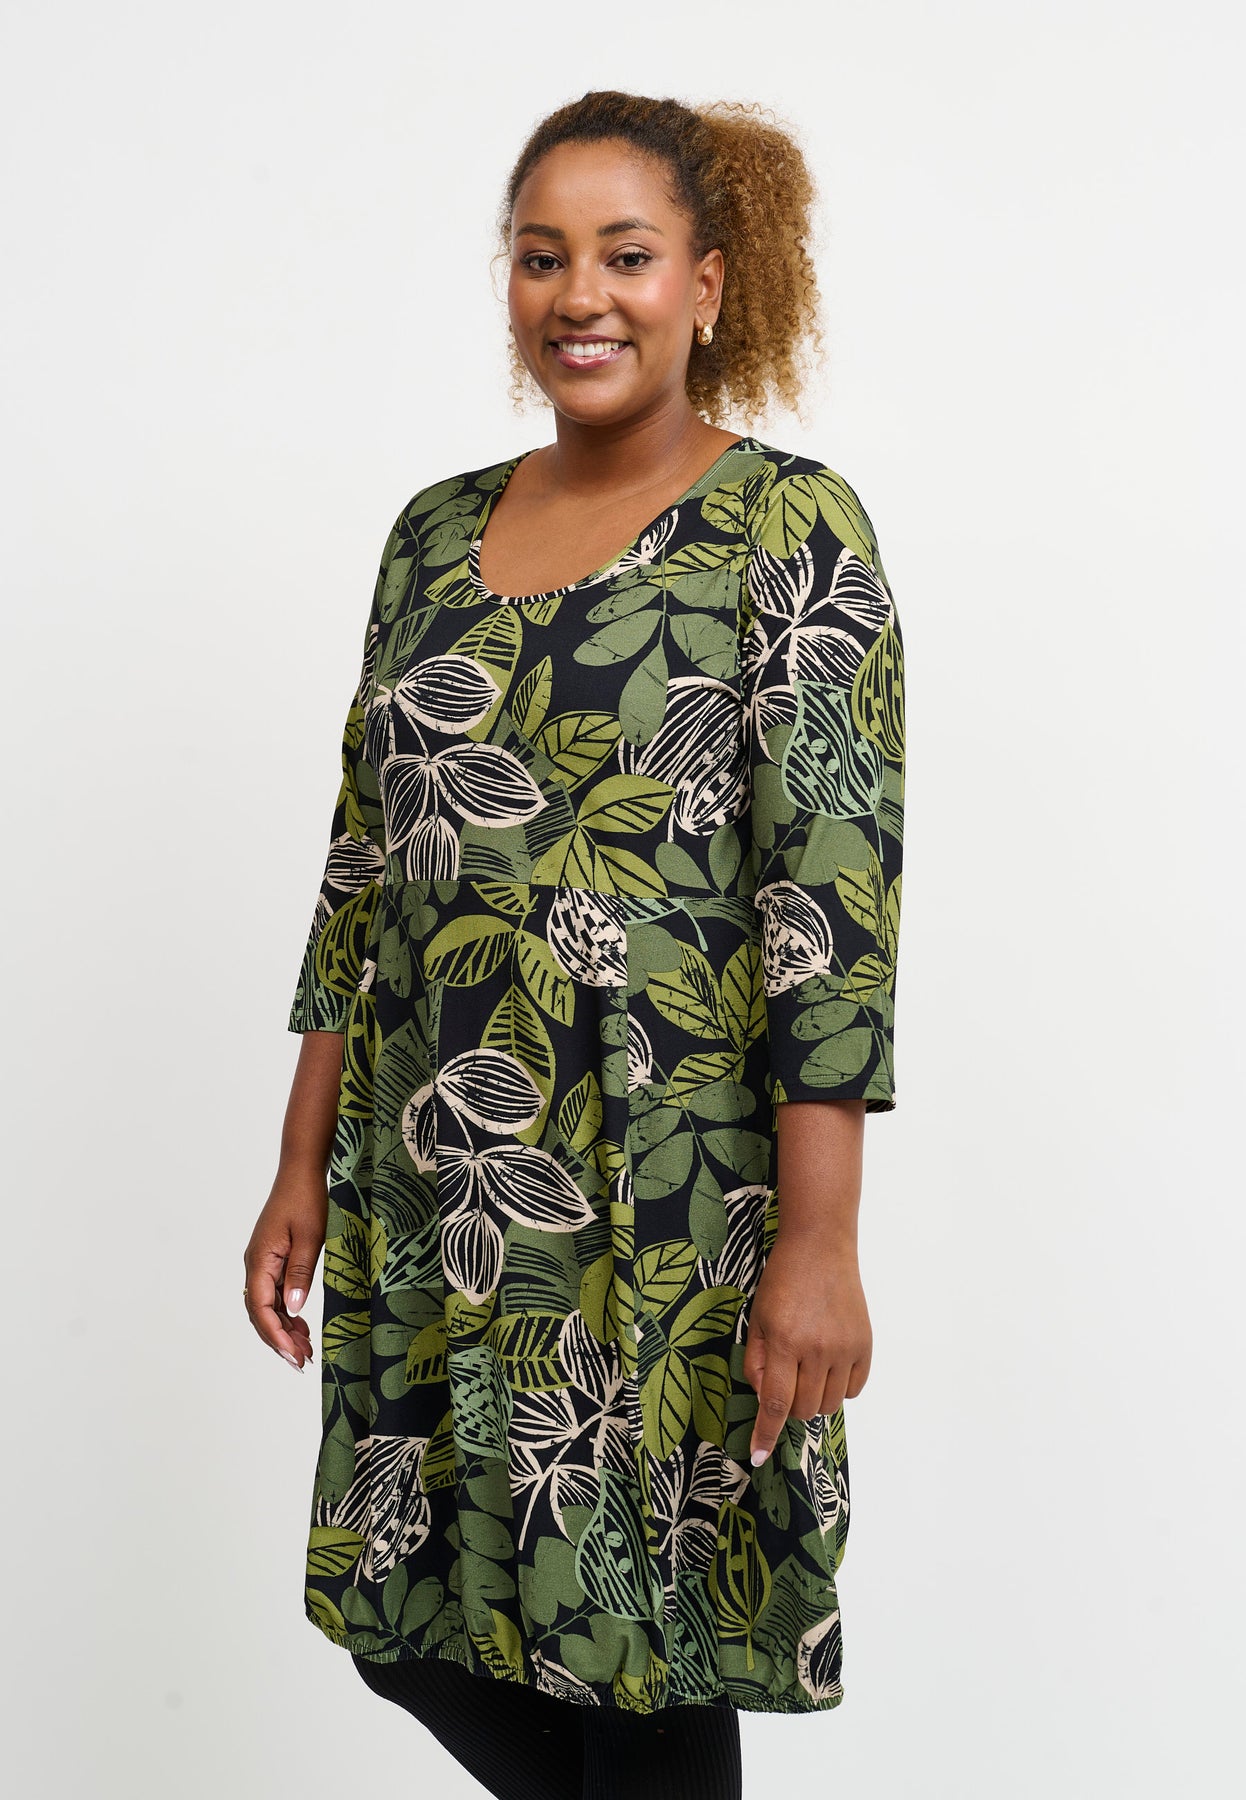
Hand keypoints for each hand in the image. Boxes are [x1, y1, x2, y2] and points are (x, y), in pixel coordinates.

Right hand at [242, 1162, 328, 1371]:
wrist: (301, 1172)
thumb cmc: (306, 1199)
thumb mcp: (310, 1236)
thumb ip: (300, 1273)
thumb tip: (293, 1309)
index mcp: (259, 1260)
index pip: (261, 1308)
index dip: (276, 1335)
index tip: (293, 1355)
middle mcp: (255, 1265)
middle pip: (260, 1313)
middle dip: (279, 1340)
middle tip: (302, 1363)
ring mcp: (262, 1263)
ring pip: (267, 1307)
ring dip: (284, 1330)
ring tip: (305, 1351)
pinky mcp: (272, 1261)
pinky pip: (274, 1295)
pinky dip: (287, 1314)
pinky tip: (302, 1326)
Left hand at [742, 1233, 871, 1465]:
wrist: (820, 1246)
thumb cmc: (782, 1280)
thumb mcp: (757, 1318)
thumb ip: (757, 1362)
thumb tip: (767, 1399)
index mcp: (784, 1341)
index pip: (776, 1402)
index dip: (766, 1434)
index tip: (759, 1456)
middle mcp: (817, 1349)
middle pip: (804, 1409)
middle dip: (790, 1406)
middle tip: (786, 1380)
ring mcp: (845, 1347)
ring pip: (829, 1404)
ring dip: (814, 1398)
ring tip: (807, 1369)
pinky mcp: (865, 1345)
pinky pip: (854, 1389)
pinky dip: (840, 1387)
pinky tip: (829, 1364)